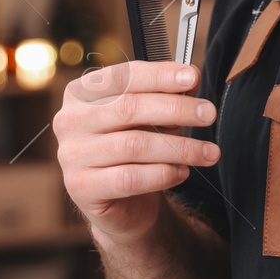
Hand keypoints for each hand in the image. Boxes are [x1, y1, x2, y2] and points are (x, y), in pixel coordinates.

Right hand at [54, 60, 220, 243]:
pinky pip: (130, 177)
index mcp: (82, 93)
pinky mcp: (81, 187)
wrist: (120, 203)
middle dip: (176, 109)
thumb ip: (166, 96)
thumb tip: (191, 79)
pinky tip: (182, 172)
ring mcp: (72, 154)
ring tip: (208, 152)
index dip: (160, 75)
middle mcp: (70, 120)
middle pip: (129, 108)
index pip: (123, 76)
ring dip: (179, 147)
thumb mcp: (150, 117)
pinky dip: (163, 174)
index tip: (194, 76)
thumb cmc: (134, 149)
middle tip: (209, 115)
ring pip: (134, 145)